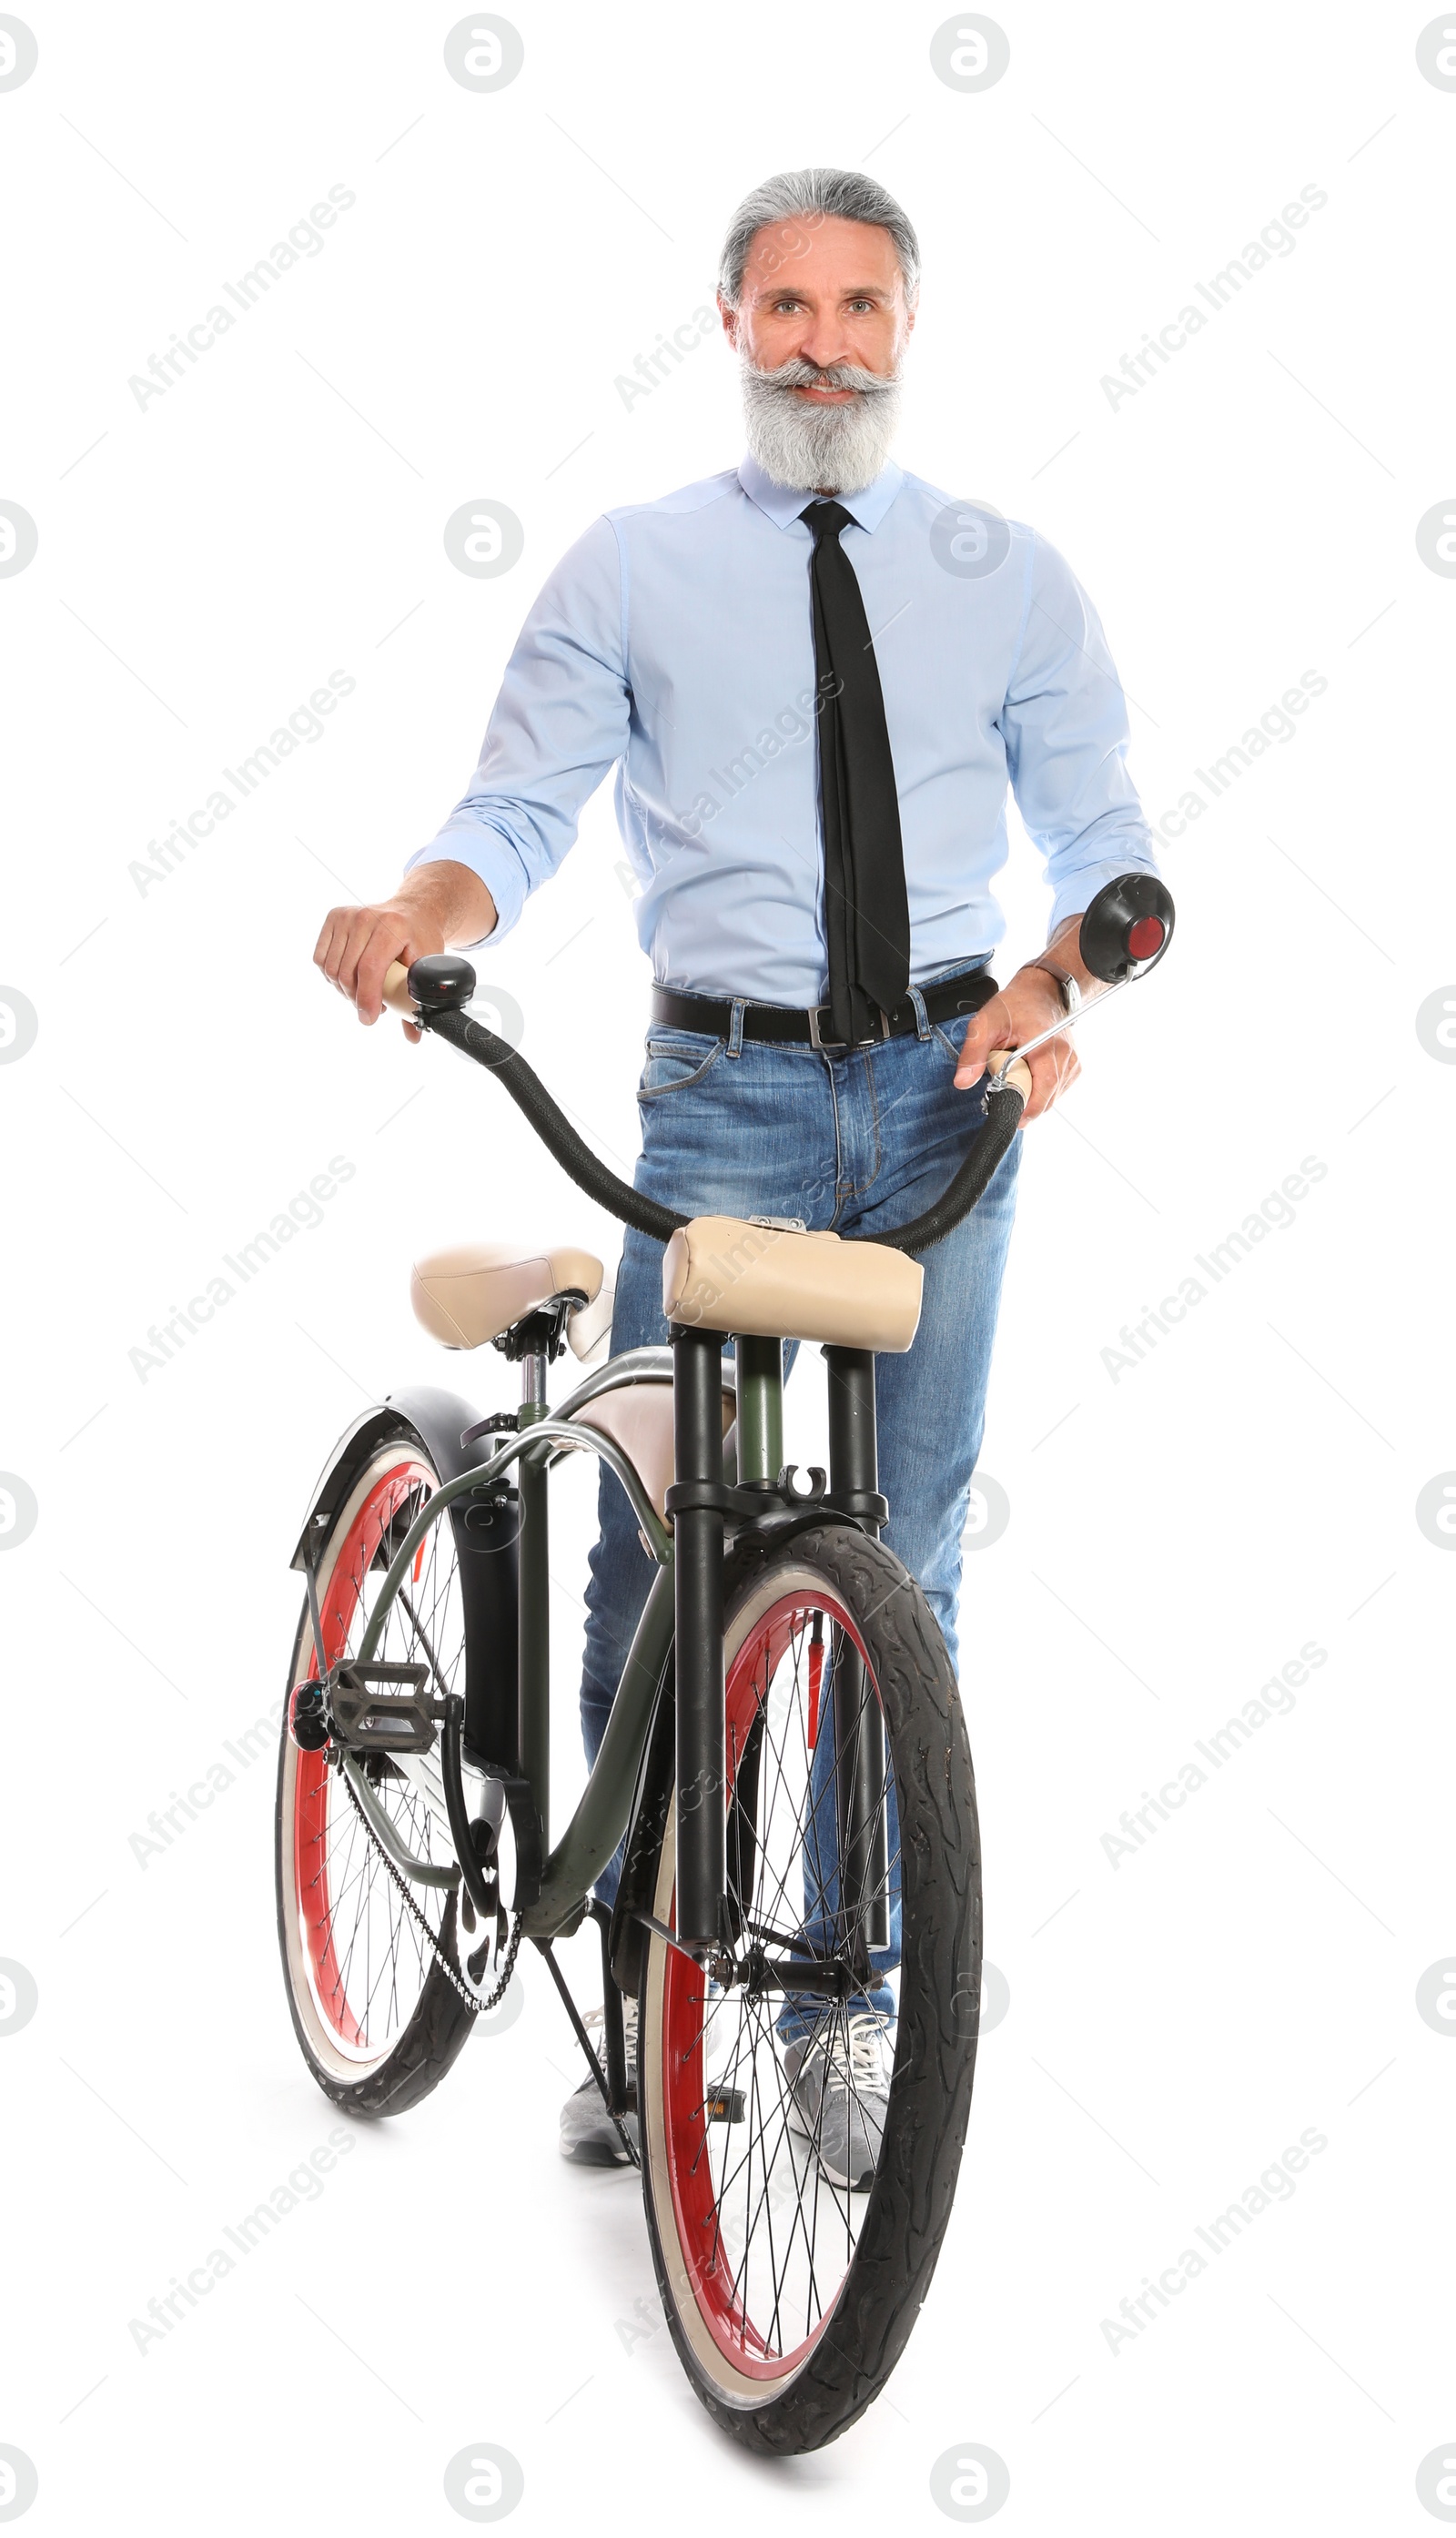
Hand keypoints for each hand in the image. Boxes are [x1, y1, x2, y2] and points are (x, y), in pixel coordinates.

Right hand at [313, 862, 495, 1040]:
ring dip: (344, 990)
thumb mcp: (425, 966)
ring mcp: (347, 915)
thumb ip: (417, 1000)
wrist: (411, 912)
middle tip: (373, 1007)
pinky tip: (349, 977)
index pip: (370, 968)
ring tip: (363, 991)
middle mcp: (366, 917)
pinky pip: (321, 959)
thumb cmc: (419, 940)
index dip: (367, 998)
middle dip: (357, 999)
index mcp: (393, 926)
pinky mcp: (333, 917)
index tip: (369, 1019)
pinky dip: (331, 976)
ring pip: (332, 970)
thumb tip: (413, 1037)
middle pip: (348, 973)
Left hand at [954, 967, 1080, 1120]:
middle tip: (1004, 1096)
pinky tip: (1029, 1076)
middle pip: (1048, 1097)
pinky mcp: (1073, 1065)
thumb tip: (963, 1081)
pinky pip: (1058, 1090)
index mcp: (1046, 1045)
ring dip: (1032, 1096)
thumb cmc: (1017, 1003)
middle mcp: (1065, 1054)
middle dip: (1025, 1103)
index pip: (1044, 1089)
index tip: (1009, 1114)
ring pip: (1053, 1096)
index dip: (1026, 1108)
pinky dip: (1041, 1089)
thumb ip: (973, 1053)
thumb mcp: (986, 1023)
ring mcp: (1072, 1061)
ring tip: (1015, 1080)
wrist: (1041, 990)